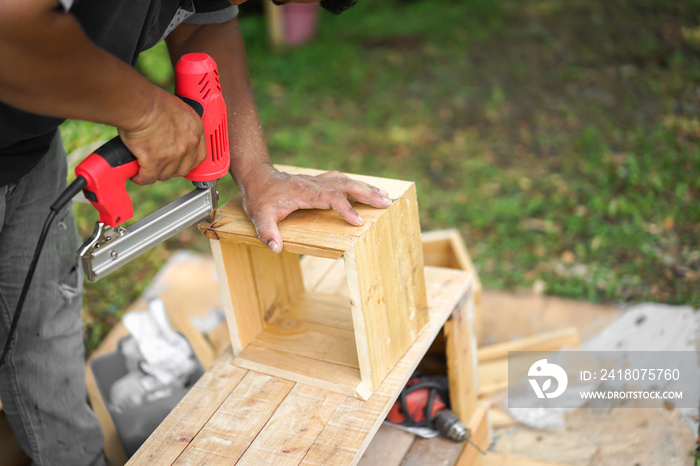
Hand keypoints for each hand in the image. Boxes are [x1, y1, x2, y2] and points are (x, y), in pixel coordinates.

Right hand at [118, 90, 205, 184]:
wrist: (139, 104)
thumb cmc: (153, 101)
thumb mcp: (178, 109)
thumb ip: (181, 124)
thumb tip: (174, 131)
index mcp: (196, 130)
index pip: (199, 156)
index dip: (187, 162)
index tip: (180, 163)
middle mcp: (188, 145)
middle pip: (183, 169)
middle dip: (171, 169)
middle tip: (160, 165)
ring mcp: (173, 155)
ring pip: (165, 174)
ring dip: (155, 173)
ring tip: (145, 167)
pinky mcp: (155, 162)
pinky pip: (148, 177)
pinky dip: (141, 177)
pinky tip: (136, 174)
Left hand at [238, 164, 392, 253]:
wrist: (257, 177)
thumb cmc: (260, 198)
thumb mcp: (259, 216)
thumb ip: (267, 232)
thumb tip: (276, 249)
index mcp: (305, 193)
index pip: (331, 198)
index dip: (346, 209)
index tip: (359, 222)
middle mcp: (315, 184)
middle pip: (346, 186)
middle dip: (367, 194)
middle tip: (386, 202)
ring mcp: (318, 181)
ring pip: (346, 181)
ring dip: (366, 187)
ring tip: (385, 195)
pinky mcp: (318, 181)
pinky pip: (341, 180)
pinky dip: (356, 184)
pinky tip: (366, 189)